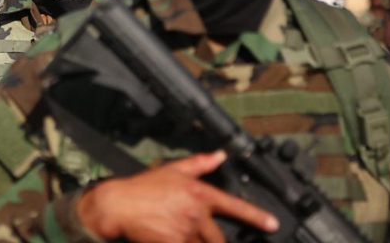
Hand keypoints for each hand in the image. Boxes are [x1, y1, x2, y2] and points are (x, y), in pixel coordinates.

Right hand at [76, 151, 278, 242]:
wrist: (117, 205)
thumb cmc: (142, 188)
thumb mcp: (173, 169)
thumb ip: (200, 163)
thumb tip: (220, 155)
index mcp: (199, 193)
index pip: (234, 205)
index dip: (256, 216)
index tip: (272, 224)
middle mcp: (196, 214)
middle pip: (220, 237)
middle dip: (217, 240)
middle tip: (203, 235)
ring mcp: (186, 232)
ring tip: (185, 235)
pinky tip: (176, 240)